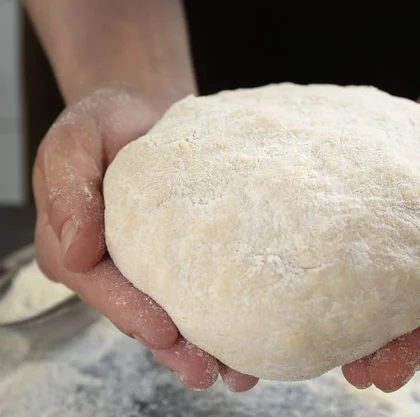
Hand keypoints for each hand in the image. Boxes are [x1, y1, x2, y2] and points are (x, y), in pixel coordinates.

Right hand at [33, 86, 258, 391]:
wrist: (144, 112)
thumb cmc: (105, 124)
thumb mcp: (75, 141)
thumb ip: (68, 189)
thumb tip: (75, 250)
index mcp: (76, 246)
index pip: (101, 287)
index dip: (131, 312)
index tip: (163, 332)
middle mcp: (112, 265)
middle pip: (140, 314)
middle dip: (173, 347)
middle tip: (206, 370)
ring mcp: (147, 265)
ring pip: (172, 313)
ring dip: (202, 345)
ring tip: (237, 371)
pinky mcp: (181, 256)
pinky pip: (198, 288)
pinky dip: (221, 314)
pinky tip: (249, 335)